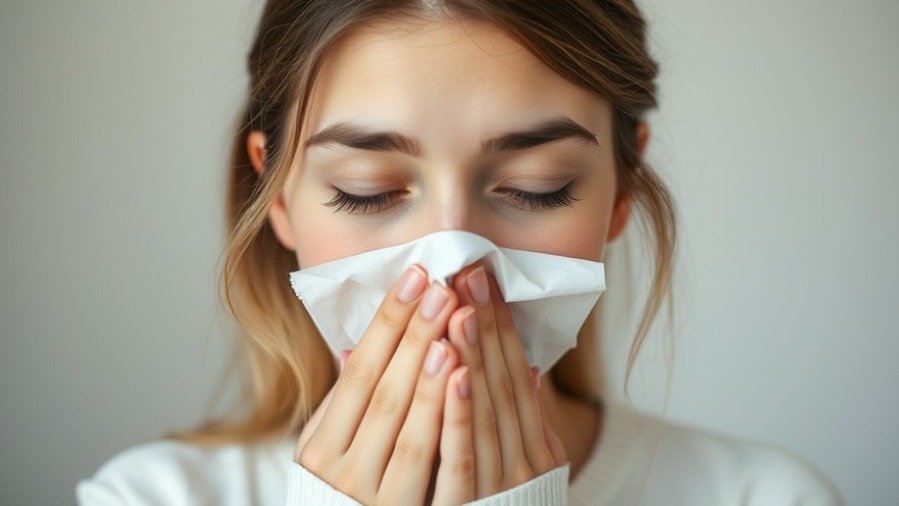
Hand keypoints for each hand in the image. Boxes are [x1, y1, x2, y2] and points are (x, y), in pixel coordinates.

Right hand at [294, 265, 465, 504]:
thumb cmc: (349, 493)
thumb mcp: (333, 449)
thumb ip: (347, 403)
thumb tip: (359, 348)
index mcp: (322, 448)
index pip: (358, 374)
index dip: (387, 324)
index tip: (412, 277)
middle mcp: (346, 472)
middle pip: (386, 392)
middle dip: (415, 335)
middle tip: (440, 283)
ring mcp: (384, 497)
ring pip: (413, 425)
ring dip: (436, 369)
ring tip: (454, 319)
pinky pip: (443, 462)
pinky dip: (457, 417)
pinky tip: (468, 375)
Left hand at [433, 265, 566, 501]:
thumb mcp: (526, 464)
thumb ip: (523, 420)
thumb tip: (526, 368)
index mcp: (534, 444)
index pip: (516, 372)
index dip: (500, 324)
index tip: (483, 277)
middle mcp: (524, 461)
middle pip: (502, 383)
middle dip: (485, 326)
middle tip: (469, 273)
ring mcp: (500, 485)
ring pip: (485, 411)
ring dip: (472, 357)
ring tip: (461, 307)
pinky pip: (462, 456)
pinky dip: (460, 411)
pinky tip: (454, 369)